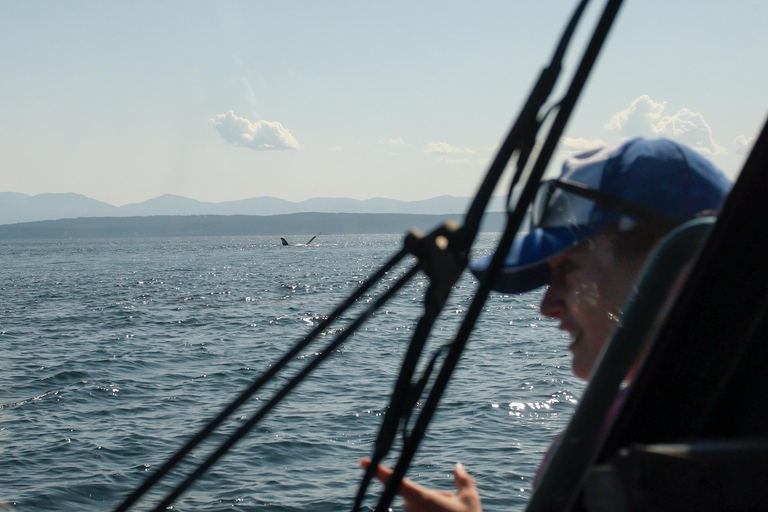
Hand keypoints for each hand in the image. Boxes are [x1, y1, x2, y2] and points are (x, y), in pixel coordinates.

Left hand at [359, 458, 481, 511]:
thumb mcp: (470, 500)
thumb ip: (463, 481)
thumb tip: (458, 466)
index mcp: (422, 499)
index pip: (396, 481)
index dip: (378, 471)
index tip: (363, 462)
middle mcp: (411, 511)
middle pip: (416, 497)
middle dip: (430, 499)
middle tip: (449, 508)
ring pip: (416, 510)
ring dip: (429, 510)